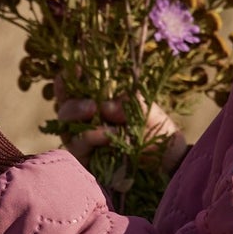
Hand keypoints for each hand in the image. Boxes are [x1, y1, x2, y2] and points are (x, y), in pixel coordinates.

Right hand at [54, 81, 188, 172]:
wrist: (168, 164)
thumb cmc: (157, 133)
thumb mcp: (149, 111)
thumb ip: (130, 103)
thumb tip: (106, 106)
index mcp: (100, 103)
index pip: (77, 89)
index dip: (70, 79)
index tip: (76, 69)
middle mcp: (87, 121)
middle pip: (65, 108)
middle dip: (73, 104)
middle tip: (92, 106)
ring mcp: (84, 142)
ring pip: (66, 127)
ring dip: (79, 120)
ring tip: (102, 125)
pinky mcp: (86, 160)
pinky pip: (77, 148)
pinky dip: (88, 140)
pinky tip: (105, 137)